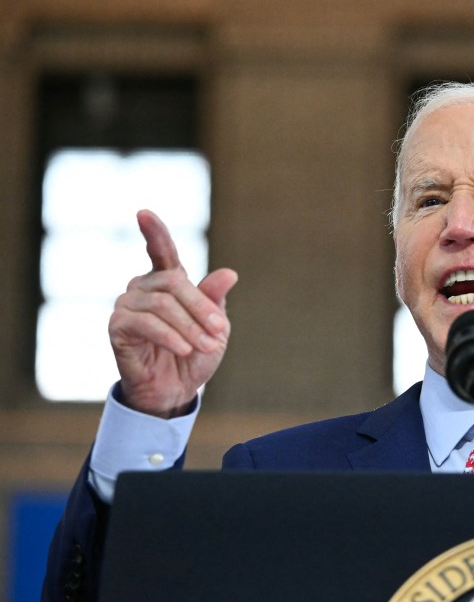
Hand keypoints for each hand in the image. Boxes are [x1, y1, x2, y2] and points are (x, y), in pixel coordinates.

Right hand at [108, 210, 237, 417]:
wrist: (176, 388)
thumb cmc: (194, 353)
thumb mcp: (214, 327)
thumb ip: (215, 300)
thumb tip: (229, 274)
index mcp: (168, 281)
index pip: (160, 251)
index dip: (154, 232)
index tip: (144, 213)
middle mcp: (143, 287)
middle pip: (174, 283)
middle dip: (201, 308)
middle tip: (218, 333)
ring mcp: (126, 305)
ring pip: (162, 304)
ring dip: (189, 327)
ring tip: (205, 347)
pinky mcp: (117, 326)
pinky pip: (146, 323)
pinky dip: (170, 336)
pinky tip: (184, 349)